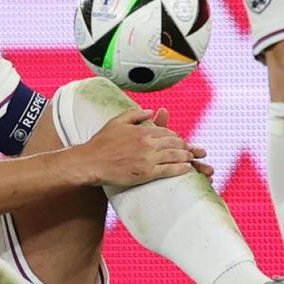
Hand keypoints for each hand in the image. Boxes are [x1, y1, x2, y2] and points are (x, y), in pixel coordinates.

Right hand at [76, 107, 208, 186]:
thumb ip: (135, 114)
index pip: (166, 132)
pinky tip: (187, 168)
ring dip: (186, 156)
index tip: (179, 140)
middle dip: (185, 146)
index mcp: (142, 131)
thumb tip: (151, 111)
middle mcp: (148, 144)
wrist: (91, 162)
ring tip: (192, 158)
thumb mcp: (117, 121)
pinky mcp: (146, 173)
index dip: (175, 136)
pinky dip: (180, 169)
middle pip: (174, 143)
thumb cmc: (101, 142)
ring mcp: (148, 159)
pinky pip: (169, 170)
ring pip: (175, 156)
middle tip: (192, 150)